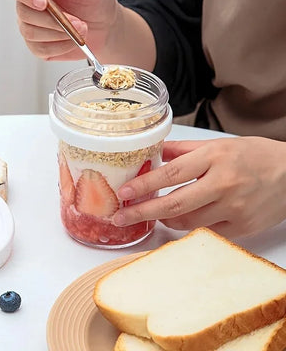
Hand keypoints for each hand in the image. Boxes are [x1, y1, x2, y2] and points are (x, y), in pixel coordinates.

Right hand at [5, 0, 118, 60]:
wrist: (107, 26)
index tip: (43, 3)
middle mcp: (29, 4)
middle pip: (23, 13)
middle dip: (53, 20)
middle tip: (77, 21)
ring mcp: (32, 26)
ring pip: (31, 33)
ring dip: (59, 33)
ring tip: (80, 29)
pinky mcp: (39, 46)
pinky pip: (41, 49)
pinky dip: (61, 46)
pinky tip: (73, 40)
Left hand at [113, 137, 285, 238]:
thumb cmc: (254, 155)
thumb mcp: (218, 144)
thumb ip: (185, 149)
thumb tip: (156, 153)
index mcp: (215, 157)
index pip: (171, 173)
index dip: (144, 185)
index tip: (124, 193)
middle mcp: (223, 184)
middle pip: (174, 204)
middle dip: (143, 213)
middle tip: (120, 217)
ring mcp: (234, 208)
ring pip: (187, 222)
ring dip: (164, 219)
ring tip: (153, 213)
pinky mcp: (242, 227)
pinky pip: (205, 232)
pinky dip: (188, 227)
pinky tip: (180, 220)